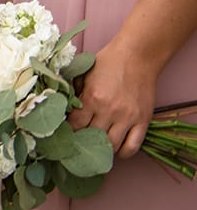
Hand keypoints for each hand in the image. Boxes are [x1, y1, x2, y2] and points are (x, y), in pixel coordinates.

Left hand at [71, 39, 159, 157]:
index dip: (68, 130)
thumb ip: (76, 92)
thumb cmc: (108, 62)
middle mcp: (109, 111)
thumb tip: (65, 109)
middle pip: (92, 137)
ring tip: (96, 146)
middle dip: (83, 140)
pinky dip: (124, 152)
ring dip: (102, 148)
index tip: (65, 132)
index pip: (75, 124)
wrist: (137, 56)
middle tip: (78, 142)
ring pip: (112, 145)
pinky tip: (117, 150)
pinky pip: (133, 146)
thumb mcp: (85, 74)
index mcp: (92, 98)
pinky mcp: (143, 121)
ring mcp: (128, 118)